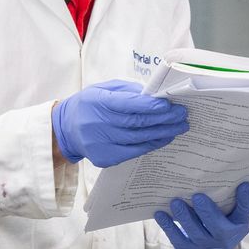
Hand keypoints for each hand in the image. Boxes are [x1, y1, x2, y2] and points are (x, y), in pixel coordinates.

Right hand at [52, 79, 187, 166]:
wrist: (66, 129)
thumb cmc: (90, 104)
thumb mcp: (104, 89)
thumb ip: (128, 91)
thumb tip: (155, 96)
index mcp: (98, 102)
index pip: (128, 105)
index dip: (151, 106)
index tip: (170, 105)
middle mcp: (98, 124)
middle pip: (137, 123)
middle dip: (163, 119)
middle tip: (182, 115)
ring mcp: (101, 144)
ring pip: (139, 140)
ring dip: (163, 133)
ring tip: (179, 127)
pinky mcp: (105, 158)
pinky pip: (134, 152)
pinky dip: (151, 145)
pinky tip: (164, 138)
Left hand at [155, 183, 248, 248]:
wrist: (209, 247)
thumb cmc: (219, 219)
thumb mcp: (229, 209)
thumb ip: (228, 195)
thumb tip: (225, 171)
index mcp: (240, 225)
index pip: (245, 212)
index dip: (246, 200)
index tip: (243, 185)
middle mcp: (227, 240)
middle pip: (218, 228)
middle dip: (207, 213)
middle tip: (197, 196)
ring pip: (196, 235)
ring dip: (185, 218)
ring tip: (175, 203)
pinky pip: (179, 242)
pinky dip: (169, 227)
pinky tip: (161, 214)